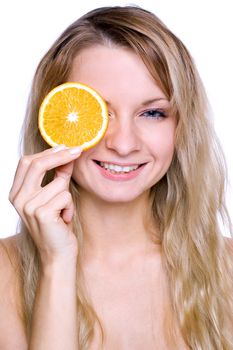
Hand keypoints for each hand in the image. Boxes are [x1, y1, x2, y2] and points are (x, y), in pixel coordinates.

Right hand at [9, 145, 82, 264]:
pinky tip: (64, 219)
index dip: (47, 152)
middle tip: (78, 151)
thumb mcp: (55, 197)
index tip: (66, 146)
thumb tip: (68, 155)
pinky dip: (70, 207)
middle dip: (60, 156)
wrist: (57, 254)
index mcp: (17, 192)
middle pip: (37, 164)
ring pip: (59, 183)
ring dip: (68, 196)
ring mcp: (28, 206)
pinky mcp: (41, 213)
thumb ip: (58, 176)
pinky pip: (65, 196)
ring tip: (64, 212)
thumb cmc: (57, 225)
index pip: (26, 162)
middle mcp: (18, 198)